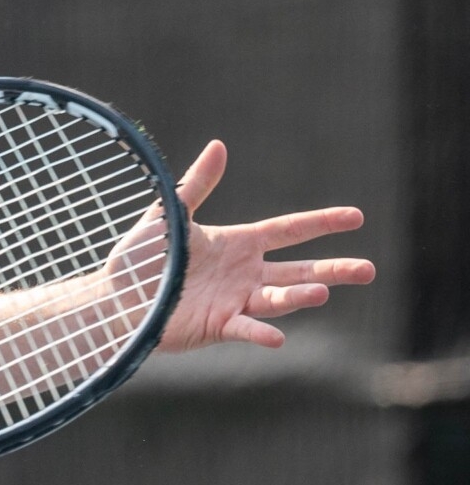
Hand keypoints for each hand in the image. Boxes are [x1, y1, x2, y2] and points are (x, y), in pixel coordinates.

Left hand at [158, 140, 374, 352]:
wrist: (116, 297)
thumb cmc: (142, 257)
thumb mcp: (170, 216)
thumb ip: (197, 185)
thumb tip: (219, 146)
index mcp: (240, 244)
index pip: (289, 230)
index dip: (322, 223)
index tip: (357, 217)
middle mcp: (246, 274)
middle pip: (298, 270)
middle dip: (333, 270)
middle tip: (368, 270)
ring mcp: (236, 301)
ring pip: (278, 299)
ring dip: (300, 296)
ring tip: (322, 291)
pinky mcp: (218, 326)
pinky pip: (244, 329)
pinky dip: (260, 334)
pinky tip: (278, 338)